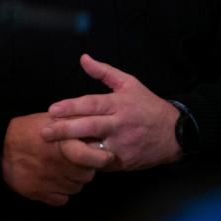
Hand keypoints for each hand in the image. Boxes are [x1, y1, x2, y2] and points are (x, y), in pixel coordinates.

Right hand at [2, 112, 114, 205]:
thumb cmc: (26, 129)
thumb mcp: (50, 119)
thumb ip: (71, 124)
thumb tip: (94, 125)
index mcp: (62, 144)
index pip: (92, 157)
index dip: (101, 157)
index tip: (104, 155)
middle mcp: (58, 165)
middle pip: (87, 175)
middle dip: (84, 168)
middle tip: (74, 159)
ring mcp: (48, 181)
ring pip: (76, 188)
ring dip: (72, 180)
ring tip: (61, 168)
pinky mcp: (38, 193)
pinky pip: (62, 199)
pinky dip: (60, 192)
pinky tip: (53, 180)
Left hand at [41, 54, 181, 170]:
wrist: (175, 133)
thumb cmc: (147, 106)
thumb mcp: (129, 83)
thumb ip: (104, 72)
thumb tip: (83, 58)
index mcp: (119, 104)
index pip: (91, 104)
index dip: (71, 107)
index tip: (52, 110)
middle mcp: (119, 124)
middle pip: (89, 127)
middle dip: (65, 130)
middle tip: (45, 132)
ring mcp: (122, 145)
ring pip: (94, 148)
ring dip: (73, 148)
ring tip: (53, 147)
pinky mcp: (124, 161)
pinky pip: (101, 162)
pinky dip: (87, 160)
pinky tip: (72, 158)